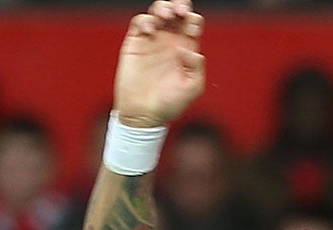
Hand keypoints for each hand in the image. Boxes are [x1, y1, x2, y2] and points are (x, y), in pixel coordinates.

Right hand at [114, 0, 205, 128]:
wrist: (143, 115)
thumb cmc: (170, 105)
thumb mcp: (193, 87)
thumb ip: (196, 66)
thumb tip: (186, 48)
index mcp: (186, 49)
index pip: (192, 23)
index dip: (193, 19)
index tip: (191, 28)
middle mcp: (169, 41)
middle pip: (176, 12)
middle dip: (179, 5)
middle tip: (179, 11)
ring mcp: (152, 41)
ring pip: (158, 11)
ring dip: (162, 7)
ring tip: (165, 15)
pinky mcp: (135, 44)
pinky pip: (140, 22)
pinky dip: (145, 20)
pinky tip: (150, 30)